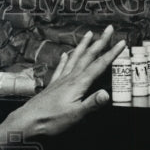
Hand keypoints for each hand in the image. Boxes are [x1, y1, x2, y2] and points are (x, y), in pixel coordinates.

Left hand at [0, 26, 125, 145]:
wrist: (28, 121)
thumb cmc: (51, 120)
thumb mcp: (75, 114)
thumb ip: (92, 104)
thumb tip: (107, 94)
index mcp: (78, 84)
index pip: (99, 65)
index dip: (112, 54)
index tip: (122, 42)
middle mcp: (70, 78)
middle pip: (88, 56)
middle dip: (100, 42)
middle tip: (108, 29)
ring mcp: (60, 80)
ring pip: (74, 58)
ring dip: (83, 46)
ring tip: (89, 34)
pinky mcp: (53, 85)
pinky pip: (61, 68)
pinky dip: (64, 59)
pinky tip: (64, 54)